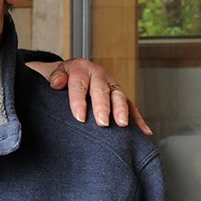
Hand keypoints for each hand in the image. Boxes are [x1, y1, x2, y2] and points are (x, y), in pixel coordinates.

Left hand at [27, 59, 152, 135]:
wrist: (73, 71)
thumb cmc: (63, 76)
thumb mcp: (55, 72)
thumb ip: (55, 77)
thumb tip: (56, 83)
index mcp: (81, 68)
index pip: (79, 84)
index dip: (78, 101)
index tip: (79, 117)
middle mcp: (99, 75)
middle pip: (101, 90)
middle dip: (102, 107)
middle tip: (102, 122)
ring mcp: (111, 85)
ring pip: (119, 97)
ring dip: (122, 111)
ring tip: (122, 124)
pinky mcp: (120, 95)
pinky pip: (131, 106)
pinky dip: (138, 119)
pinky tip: (144, 131)